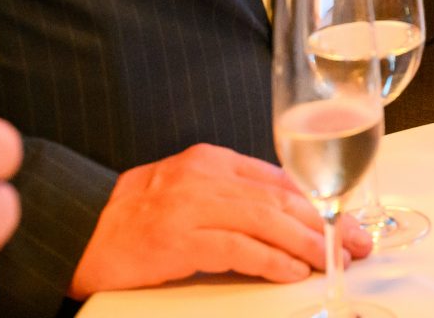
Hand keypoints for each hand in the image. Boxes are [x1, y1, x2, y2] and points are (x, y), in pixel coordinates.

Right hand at [69, 144, 370, 297]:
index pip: (280, 179)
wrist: (74, 230)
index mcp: (210, 161)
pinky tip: (293, 271)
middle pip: (282, 198)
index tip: (347, 221)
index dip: (320, 201)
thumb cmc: (130, 218)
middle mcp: (205, 177)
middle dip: (328, 223)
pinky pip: (238, 249)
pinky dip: (271, 260)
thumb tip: (283, 214)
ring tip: (335, 260)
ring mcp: (191, 206)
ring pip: (267, 221)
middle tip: (358, 244)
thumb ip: (229, 195)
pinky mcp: (177, 239)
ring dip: (308, 243)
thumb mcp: (185, 191)